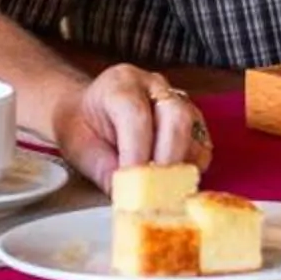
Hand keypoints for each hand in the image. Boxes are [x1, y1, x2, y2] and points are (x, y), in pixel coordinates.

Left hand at [53, 64, 210, 191]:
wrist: (86, 111)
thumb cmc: (81, 126)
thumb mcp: (78, 148)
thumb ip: (103, 169)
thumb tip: (127, 196)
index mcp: (120, 84)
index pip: (136, 116)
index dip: (138, 154)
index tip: (134, 187)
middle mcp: (153, 85)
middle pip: (176, 117)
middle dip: (167, 160)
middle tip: (154, 193)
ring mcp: (176, 98)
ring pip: (194, 130)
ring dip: (181, 165)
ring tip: (161, 190)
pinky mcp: (191, 117)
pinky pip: (202, 141)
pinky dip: (190, 165)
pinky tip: (171, 181)